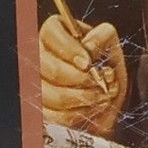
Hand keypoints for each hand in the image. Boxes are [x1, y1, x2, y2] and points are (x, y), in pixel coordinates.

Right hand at [39, 15, 126, 137]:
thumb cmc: (106, 68)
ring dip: (79, 98)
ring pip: (46, 93)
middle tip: (97, 83)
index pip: (51, 32)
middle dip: (77, 79)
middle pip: (46, 66)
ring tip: (100, 97)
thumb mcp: (111, 48)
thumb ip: (102, 38)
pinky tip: (89, 109)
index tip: (87, 63)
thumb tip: (88, 46)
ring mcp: (35, 82)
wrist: (106, 99)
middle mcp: (40, 54)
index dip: (69, 49)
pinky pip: (50, 115)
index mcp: (55, 32)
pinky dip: (74, 115)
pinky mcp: (39, 108)